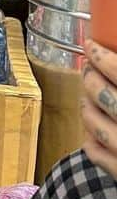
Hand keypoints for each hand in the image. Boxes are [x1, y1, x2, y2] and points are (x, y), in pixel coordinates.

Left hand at [83, 39, 116, 180]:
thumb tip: (112, 65)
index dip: (102, 57)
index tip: (91, 46)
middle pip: (103, 95)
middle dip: (91, 78)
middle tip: (89, 69)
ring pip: (94, 122)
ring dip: (87, 105)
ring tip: (88, 95)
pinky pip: (95, 151)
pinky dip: (90, 136)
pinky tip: (93, 127)